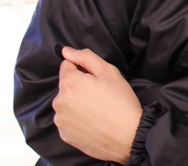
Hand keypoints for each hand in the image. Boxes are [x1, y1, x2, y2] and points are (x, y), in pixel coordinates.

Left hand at [53, 46, 141, 161]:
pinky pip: (68, 121)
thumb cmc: (120, 101)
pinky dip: (77, 120)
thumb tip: (65, 51)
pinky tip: (93, 122)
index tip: (96, 79)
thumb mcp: (108, 71)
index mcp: (69, 83)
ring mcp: (61, 121)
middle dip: (79, 87)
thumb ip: (85, 57)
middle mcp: (59, 102)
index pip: (67, 66)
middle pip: (66, 86)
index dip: (82, 70)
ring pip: (66, 104)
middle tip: (100, 95)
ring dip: (77, 104)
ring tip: (97, 110)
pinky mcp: (65, 135)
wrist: (128, 136)